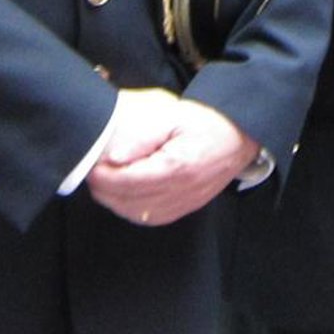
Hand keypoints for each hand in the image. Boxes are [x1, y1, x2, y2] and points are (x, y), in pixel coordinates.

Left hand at [87, 98, 259, 226]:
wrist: (240, 136)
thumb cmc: (209, 123)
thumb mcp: (175, 115)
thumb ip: (144, 136)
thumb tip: (116, 157)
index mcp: (178, 167)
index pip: (128, 181)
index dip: (104, 176)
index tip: (93, 165)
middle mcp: (181, 191)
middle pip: (128, 200)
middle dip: (104, 188)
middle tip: (94, 171)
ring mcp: (183, 204)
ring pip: (135, 213)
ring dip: (115, 200)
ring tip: (106, 181)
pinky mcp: (184, 209)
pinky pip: (149, 218)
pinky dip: (130, 208)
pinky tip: (125, 194)